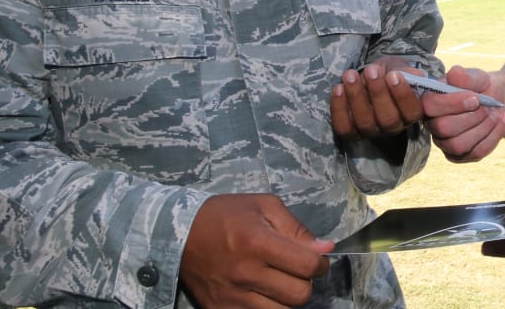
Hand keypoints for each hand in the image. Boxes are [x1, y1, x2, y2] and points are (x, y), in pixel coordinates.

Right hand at [180, 193, 334, 308]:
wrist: (179, 234)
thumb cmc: (225, 215)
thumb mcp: (263, 206)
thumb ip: (296, 228)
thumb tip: (326, 249)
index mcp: (258, 243)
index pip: (307, 266)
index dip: (320, 264)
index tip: (316, 259)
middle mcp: (246, 273)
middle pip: (299, 295)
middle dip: (306, 283)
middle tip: (298, 272)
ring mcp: (232, 296)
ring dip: (288, 298)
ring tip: (280, 282)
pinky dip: (268, 307)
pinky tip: (263, 292)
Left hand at [330, 56, 425, 139]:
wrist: (371, 77)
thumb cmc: (389, 73)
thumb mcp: (400, 68)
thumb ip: (408, 72)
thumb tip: (416, 76)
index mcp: (410, 113)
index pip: (412, 112)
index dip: (403, 96)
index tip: (394, 75)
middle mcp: (393, 127)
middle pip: (388, 119)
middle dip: (378, 93)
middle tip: (371, 70)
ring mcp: (372, 131)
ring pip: (365, 122)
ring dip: (356, 96)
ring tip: (350, 75)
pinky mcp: (352, 132)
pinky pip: (344, 127)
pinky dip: (339, 108)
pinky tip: (338, 88)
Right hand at [422, 65, 504, 162]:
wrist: (495, 101)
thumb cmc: (479, 88)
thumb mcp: (476, 77)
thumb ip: (465, 76)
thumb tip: (455, 74)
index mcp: (430, 102)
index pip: (430, 106)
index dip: (453, 103)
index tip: (475, 97)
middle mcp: (433, 125)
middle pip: (444, 128)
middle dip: (472, 117)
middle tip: (488, 106)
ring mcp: (445, 143)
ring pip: (459, 145)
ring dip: (484, 128)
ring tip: (496, 113)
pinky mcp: (460, 156)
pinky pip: (475, 153)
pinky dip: (494, 136)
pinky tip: (503, 121)